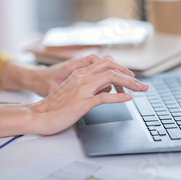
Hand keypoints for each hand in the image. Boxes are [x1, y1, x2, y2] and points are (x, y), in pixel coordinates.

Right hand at [0, 56, 147, 140]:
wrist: (38, 115)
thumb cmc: (54, 106)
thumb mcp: (73, 91)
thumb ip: (88, 86)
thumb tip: (106, 87)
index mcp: (79, 74)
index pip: (105, 64)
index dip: (121, 69)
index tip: (132, 77)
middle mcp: (82, 78)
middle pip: (111, 67)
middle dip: (129, 74)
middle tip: (142, 84)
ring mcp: (82, 89)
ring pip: (111, 78)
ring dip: (129, 83)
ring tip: (141, 89)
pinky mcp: (82, 102)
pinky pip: (105, 96)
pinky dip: (119, 96)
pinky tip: (129, 98)